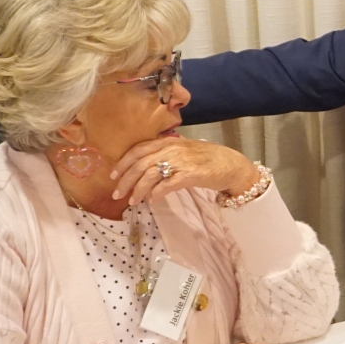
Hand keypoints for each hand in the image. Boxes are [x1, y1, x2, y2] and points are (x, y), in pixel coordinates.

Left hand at [111, 137, 258, 204]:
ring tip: (133, 201)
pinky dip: (156, 193)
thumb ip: (166, 154)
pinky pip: (167, 184)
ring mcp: (181, 161)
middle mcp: (172, 149)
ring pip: (150, 175)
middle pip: (140, 164)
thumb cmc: (208, 159)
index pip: (138, 150)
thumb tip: (146, 166)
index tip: (113, 176)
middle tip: (117, 194)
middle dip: (125, 181)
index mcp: (168, 141)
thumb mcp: (184, 151)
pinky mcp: (190, 174)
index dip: (122, 163)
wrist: (231, 165)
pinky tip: (152, 200)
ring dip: (138, 190)